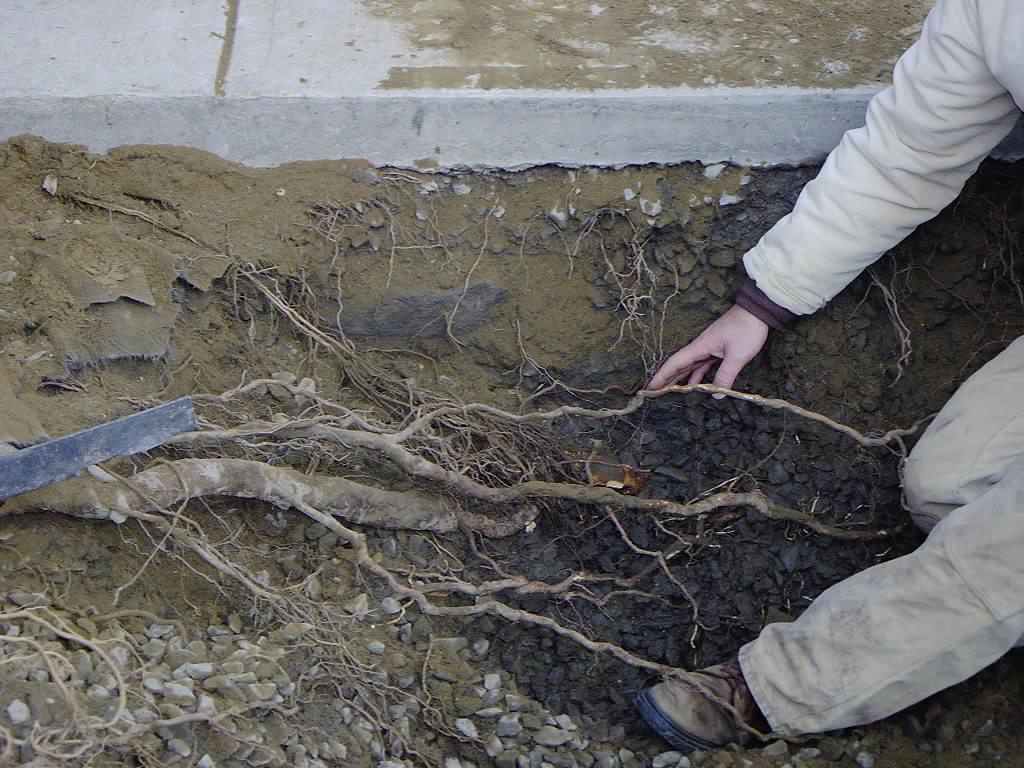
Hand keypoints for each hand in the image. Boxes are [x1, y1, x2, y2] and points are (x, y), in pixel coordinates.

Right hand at [648, 304, 769, 389]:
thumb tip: (716, 394)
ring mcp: (708, 349)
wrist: (757, 312)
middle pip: (678, 366)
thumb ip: (725, 375)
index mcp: (699, 347)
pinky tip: (696, 385)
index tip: (650, 388)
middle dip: (666, 380)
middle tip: (654, 395)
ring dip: (680, 379)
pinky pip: (703, 366)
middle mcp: (700, 348)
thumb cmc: (746, 329)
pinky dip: (697, 376)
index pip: (675, 363)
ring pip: (690, 367)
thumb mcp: (737, 355)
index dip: (661, 376)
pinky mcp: (717, 350)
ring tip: (671, 393)